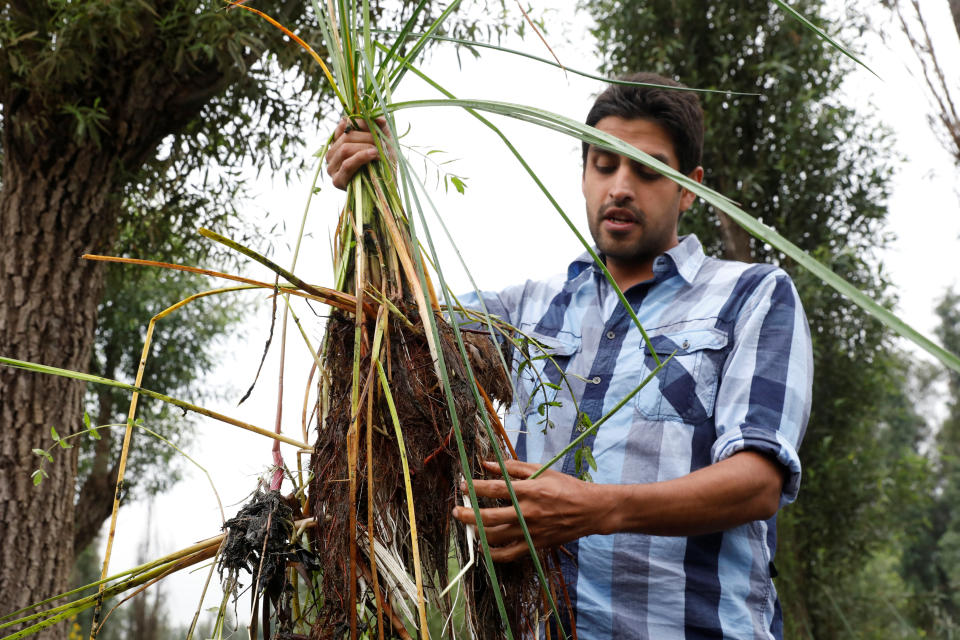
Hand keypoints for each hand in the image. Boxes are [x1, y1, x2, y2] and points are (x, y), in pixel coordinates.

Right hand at [325, 116, 392, 189]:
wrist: (387, 190)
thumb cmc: (384, 164)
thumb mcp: (384, 141)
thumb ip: (380, 126)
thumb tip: (377, 115)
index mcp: (339, 142)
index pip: (344, 125)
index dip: (360, 122)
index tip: (376, 126)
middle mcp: (332, 154)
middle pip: (345, 136)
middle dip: (366, 136)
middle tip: (381, 142)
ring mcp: (332, 168)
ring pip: (344, 148)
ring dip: (364, 147)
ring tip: (378, 151)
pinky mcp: (337, 181)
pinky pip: (347, 164)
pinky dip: (361, 157)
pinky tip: (373, 155)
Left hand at [452, 459, 612, 561]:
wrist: (590, 510)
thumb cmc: (566, 486)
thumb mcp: (542, 470)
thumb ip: (513, 468)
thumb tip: (488, 464)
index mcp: (530, 491)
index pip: (495, 489)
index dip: (476, 487)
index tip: (462, 485)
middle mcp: (528, 512)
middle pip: (490, 516)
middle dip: (468, 514)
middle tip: (456, 510)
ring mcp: (531, 531)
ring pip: (496, 537)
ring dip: (477, 532)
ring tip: (468, 526)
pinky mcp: (536, 544)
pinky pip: (510, 554)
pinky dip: (494, 554)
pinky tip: (484, 548)